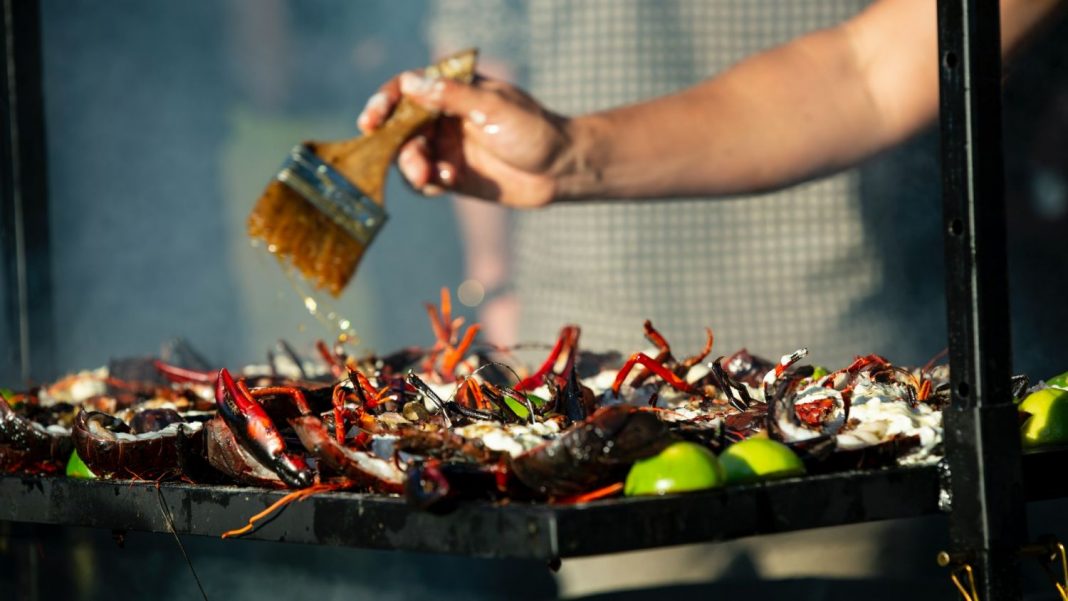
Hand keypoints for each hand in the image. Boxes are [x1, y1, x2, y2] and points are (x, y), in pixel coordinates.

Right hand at [357, 71, 572, 207]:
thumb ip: (452, 97)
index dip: (384, 102)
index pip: (406, 89)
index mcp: (453, 89)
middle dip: (397, 145)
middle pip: (400, 126)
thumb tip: (410, 83)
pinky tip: (448, 182)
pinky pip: (423, 180)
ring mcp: (446, 146)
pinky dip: (427, 183)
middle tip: (413, 164)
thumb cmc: (533, 130)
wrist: (560, 170)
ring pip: (408, 156)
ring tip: (432, 177)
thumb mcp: (494, 108)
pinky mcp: (450, 175)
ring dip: (412, 166)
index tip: (373, 120)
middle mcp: (443, 116)